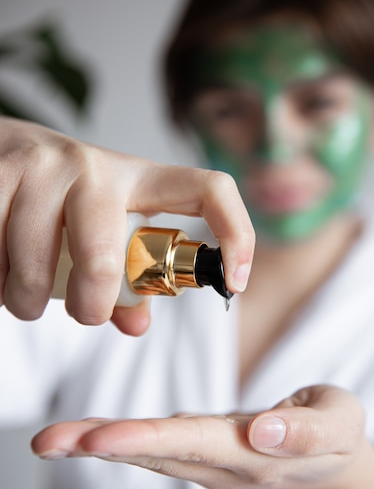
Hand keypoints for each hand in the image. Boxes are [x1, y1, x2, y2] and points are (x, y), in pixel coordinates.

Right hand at [0, 118, 254, 334]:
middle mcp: (95, 165)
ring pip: (35, 262)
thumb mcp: (99, 227)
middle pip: (105, 255)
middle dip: (90, 303)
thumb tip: (135, 324)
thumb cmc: (57, 201)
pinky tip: (0, 271)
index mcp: (138, 179)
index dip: (235, 233)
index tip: (234, 283)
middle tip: (83, 315)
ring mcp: (43, 164)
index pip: (208, 189)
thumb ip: (122, 279)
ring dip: (25, 299)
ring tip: (23, 295)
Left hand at [31, 385, 364, 488]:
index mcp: (254, 453)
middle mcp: (220, 463)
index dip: (148, 440)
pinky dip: (118, 441)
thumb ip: (307, 430)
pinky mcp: (200, 453)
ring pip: (148, 454)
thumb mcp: (340, 424)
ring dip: (97, 445)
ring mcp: (207, 463)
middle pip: (157, 454)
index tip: (101, 439)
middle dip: (102, 446)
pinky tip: (87, 437)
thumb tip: (261, 430)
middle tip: (49, 442)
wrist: (328, 467)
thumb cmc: (334, 436)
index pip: (195, 444)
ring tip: (51, 440)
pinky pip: (154, 448)